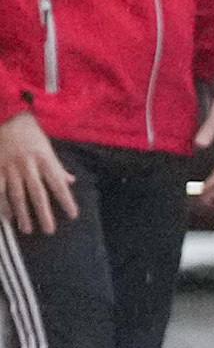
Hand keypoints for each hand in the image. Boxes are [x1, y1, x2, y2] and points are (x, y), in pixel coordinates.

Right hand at [0, 108, 77, 235]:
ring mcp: (10, 166)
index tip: (73, 215)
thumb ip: (57, 167)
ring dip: (21, 213)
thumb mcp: (48, 148)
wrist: (8, 117)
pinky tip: (6, 217)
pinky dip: (1, 203)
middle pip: (37, 193)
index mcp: (44, 160)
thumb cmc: (31, 134)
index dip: (66, 200)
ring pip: (16, 194)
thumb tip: (71, 181)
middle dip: (43, 213)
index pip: (58, 183)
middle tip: (49, 230)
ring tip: (26, 229)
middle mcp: (28, 165)